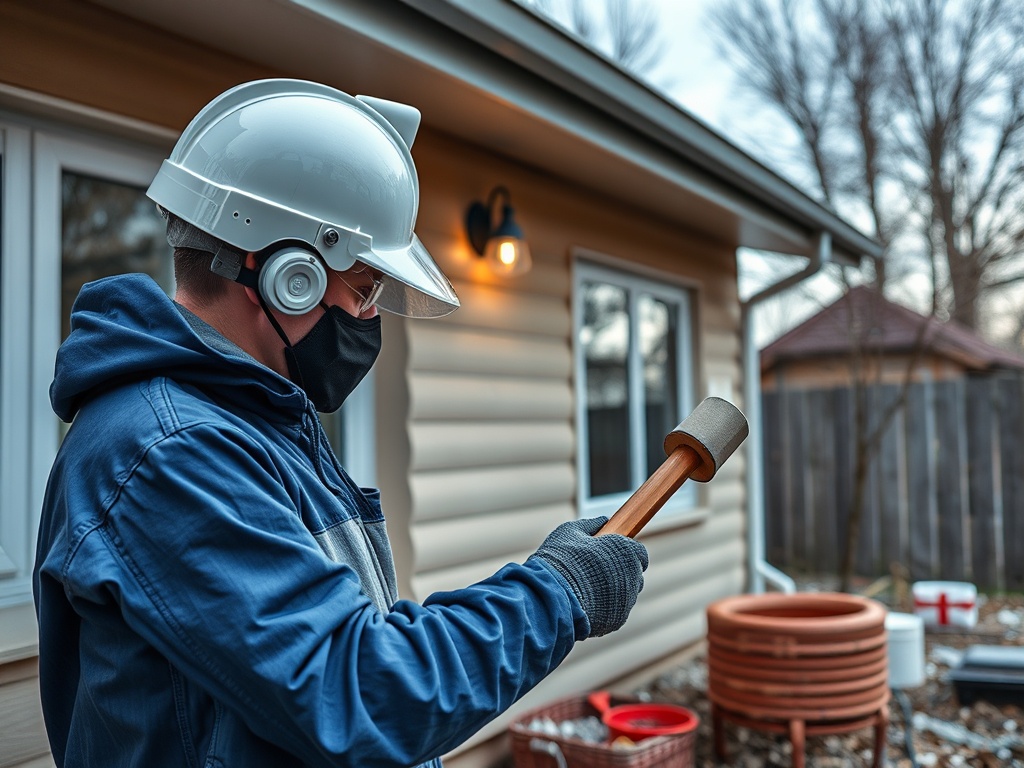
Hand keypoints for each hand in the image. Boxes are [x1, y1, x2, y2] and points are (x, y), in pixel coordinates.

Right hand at [529, 517, 647, 637]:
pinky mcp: (617, 620)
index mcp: (625, 551)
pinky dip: (605, 607)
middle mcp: (632, 576)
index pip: (639, 553)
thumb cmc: (559, 561)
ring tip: (586, 588)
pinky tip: (585, 602)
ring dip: (613, 590)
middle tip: (595, 571)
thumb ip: (590, 525)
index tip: (611, 554)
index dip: (625, 553)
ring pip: (626, 594)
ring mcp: (627, 600)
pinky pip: (615, 611)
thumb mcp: (569, 532)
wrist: (550, 598)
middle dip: (620, 572)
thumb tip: (602, 521)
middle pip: (634, 574)